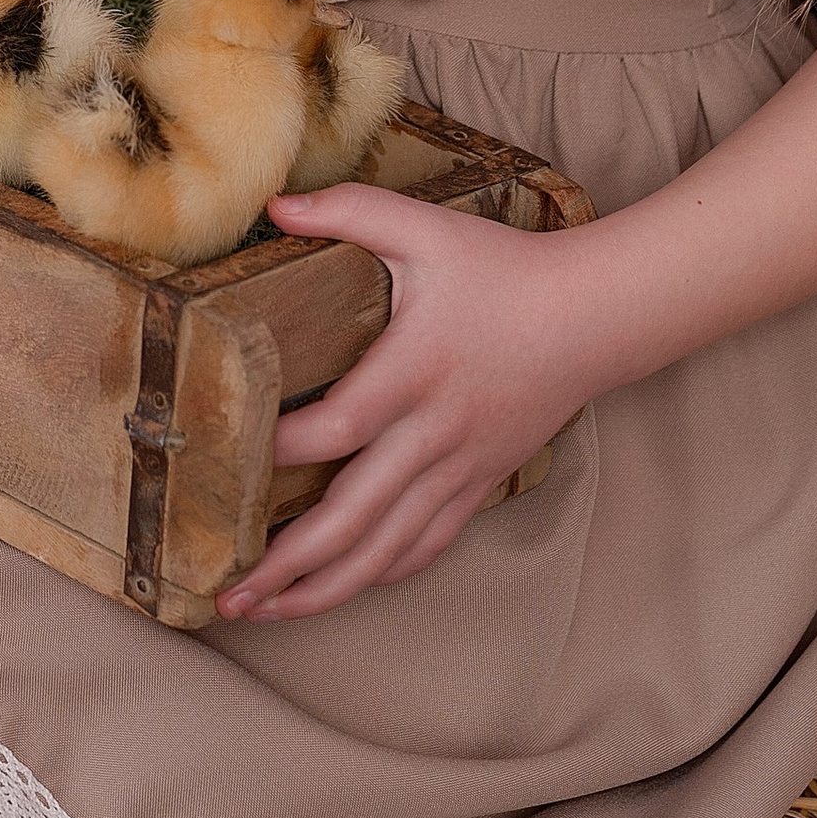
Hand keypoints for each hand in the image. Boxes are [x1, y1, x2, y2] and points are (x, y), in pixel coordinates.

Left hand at [212, 183, 598, 623]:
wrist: (593, 317)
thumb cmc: (504, 270)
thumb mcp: (425, 227)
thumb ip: (349, 211)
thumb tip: (272, 204)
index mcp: (412, 372)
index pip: (337, 428)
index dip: (277, 451)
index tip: (223, 462)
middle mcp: (433, 433)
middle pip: (354, 517)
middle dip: (286, 564)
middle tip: (227, 593)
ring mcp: (459, 468)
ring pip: (387, 549)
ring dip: (324, 588)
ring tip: (268, 613)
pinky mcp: (479, 483)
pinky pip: (427, 542)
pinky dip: (382, 571)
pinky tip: (344, 587)